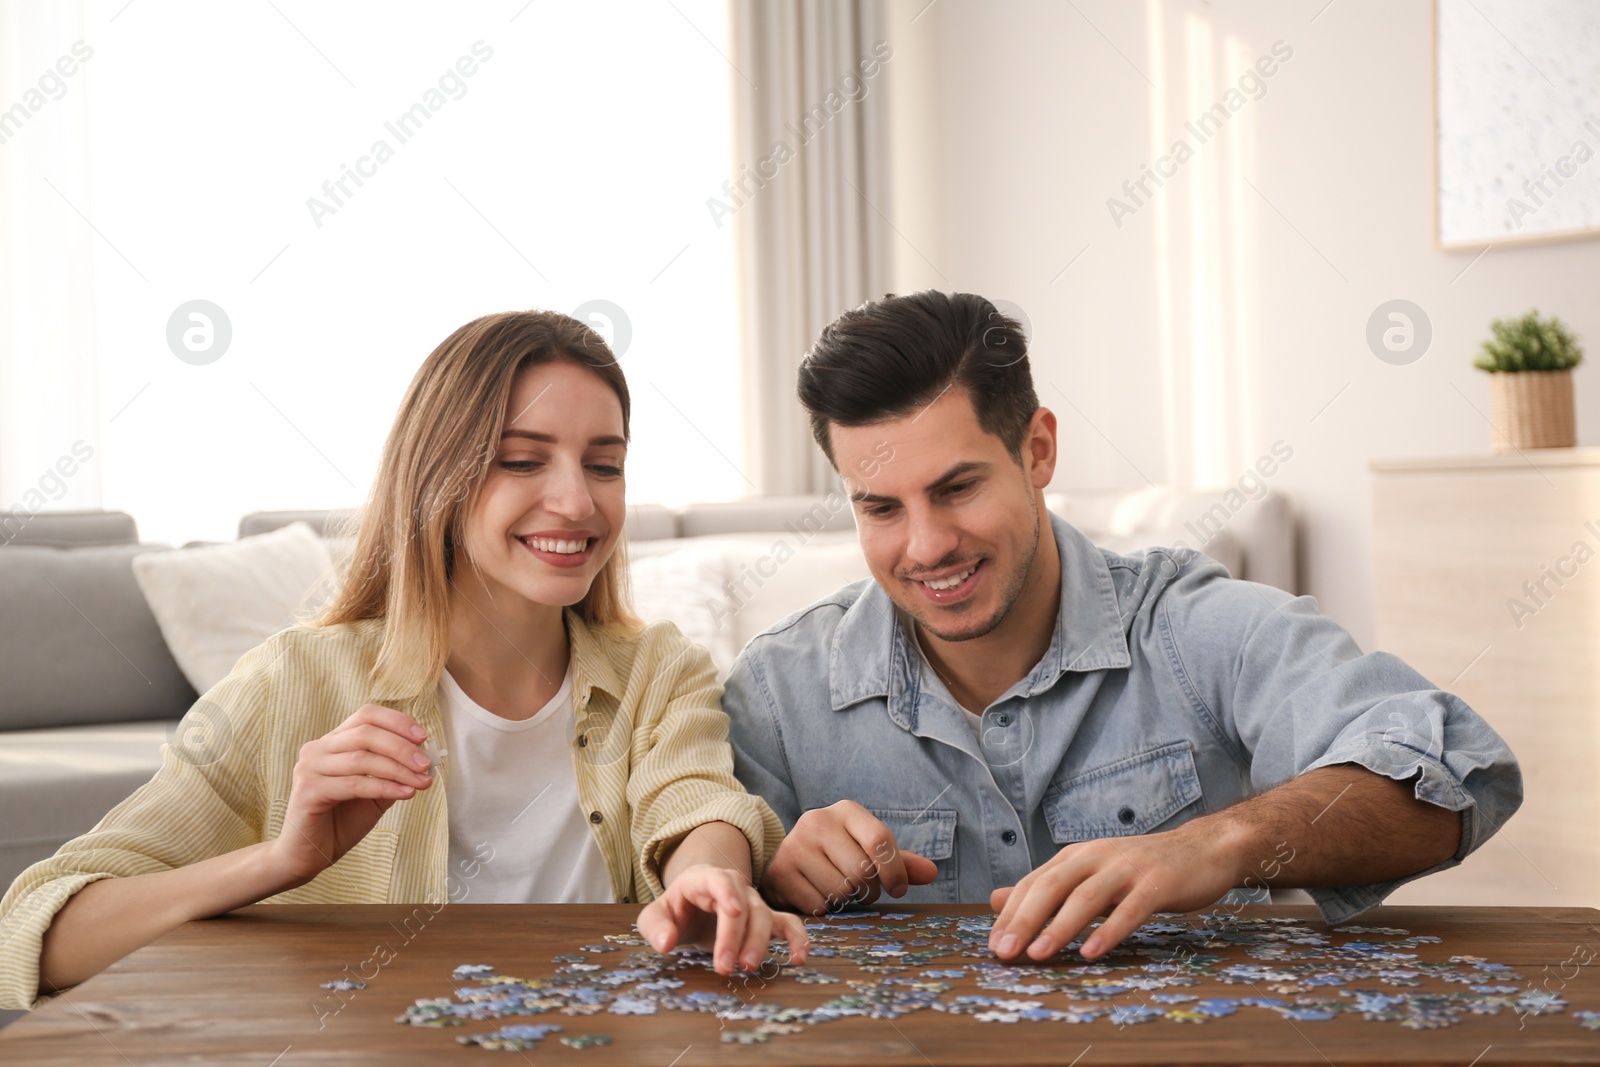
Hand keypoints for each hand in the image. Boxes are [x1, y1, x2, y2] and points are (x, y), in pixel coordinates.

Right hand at [268, 704, 434, 885]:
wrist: (308, 855)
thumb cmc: (341, 821)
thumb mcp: (375, 793)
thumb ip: (393, 772)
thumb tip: (424, 758)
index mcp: (332, 742)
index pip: (366, 715)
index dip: (397, 722)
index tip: (424, 736)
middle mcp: (317, 749)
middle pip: (366, 733)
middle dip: (402, 747)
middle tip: (426, 764)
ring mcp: (309, 768)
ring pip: (362, 758)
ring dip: (398, 769)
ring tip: (423, 782)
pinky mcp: (309, 790)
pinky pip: (355, 784)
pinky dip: (385, 787)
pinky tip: (406, 793)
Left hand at [636, 864, 809, 975]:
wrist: (693, 908)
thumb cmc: (675, 911)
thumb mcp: (655, 916)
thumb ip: (654, 927)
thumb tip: (665, 943)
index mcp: (703, 879)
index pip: (718, 879)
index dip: (728, 893)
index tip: (733, 912)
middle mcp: (734, 887)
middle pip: (743, 906)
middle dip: (736, 937)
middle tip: (725, 967)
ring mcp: (752, 902)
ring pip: (765, 916)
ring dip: (758, 943)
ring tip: (747, 968)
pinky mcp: (766, 919)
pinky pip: (788, 924)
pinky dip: (797, 938)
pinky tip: (799, 958)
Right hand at [761, 800, 938, 915]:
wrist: (789, 859)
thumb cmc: (839, 854)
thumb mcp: (869, 851)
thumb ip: (900, 862)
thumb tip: (931, 872)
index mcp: (846, 810)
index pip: (880, 840)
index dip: (895, 872)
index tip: (898, 889)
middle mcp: (817, 821)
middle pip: (861, 871)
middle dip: (869, 890)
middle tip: (862, 890)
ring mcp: (794, 845)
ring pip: (840, 891)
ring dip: (847, 901)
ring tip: (839, 889)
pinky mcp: (780, 871)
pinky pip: (818, 905)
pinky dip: (825, 909)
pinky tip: (818, 894)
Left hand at [987, 824, 1239, 961]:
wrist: (1202, 850)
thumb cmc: (1140, 870)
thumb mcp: (1089, 875)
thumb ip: (1046, 889)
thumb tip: (994, 899)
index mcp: (1076, 856)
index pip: (1034, 883)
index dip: (1011, 914)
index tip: (993, 947)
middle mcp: (1096, 857)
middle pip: (1052, 886)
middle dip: (1025, 920)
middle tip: (1005, 953)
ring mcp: (1127, 868)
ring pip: (1087, 897)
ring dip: (1060, 927)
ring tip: (1039, 954)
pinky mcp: (1157, 883)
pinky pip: (1129, 909)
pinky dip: (1108, 931)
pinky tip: (1091, 953)